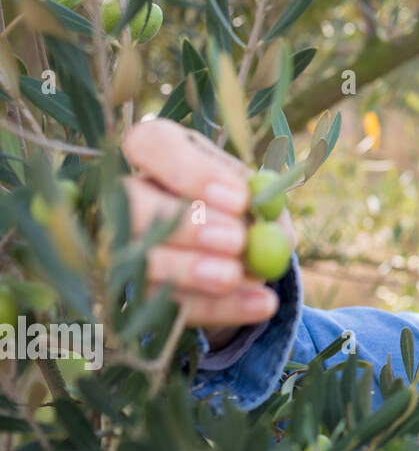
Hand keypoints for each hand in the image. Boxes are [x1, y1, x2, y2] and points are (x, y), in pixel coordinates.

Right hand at [122, 117, 296, 349]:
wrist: (244, 259)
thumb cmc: (247, 211)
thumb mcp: (262, 199)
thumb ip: (265, 204)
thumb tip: (262, 216)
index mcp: (161, 155)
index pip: (149, 142)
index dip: (189, 170)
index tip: (238, 198)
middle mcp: (126, 197)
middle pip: (131, 202)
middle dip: (185, 223)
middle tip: (236, 240)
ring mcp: (120, 248)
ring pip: (138, 259)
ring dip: (189, 269)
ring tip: (236, 275)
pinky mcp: (134, 296)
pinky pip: (165, 306)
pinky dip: (217, 308)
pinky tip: (260, 305)